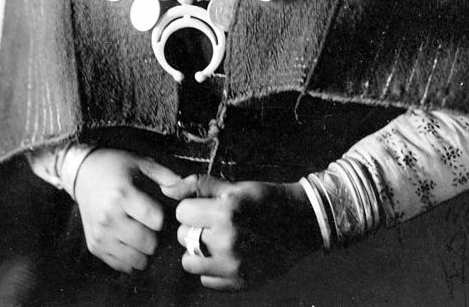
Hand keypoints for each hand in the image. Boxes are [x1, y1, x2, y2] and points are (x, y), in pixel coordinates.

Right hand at [74, 148, 180, 272]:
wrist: (83, 173)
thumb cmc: (115, 166)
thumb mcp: (140, 162)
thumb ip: (165, 176)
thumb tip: (187, 186)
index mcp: (122, 195)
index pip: (156, 220)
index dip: (163, 217)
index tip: (160, 211)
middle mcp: (109, 217)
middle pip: (147, 243)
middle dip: (156, 236)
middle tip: (152, 226)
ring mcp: (100, 234)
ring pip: (135, 259)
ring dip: (144, 250)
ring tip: (142, 234)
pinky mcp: (94, 246)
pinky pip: (120, 265)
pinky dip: (130, 258)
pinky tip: (130, 242)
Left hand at [162, 174, 320, 290]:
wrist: (301, 223)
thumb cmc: (266, 199)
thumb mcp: (235, 187)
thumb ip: (199, 186)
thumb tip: (166, 189)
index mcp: (227, 212)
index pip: (182, 212)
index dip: (192, 207)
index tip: (205, 207)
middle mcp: (228, 241)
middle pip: (183, 237)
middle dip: (194, 228)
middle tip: (213, 223)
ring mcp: (234, 266)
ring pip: (189, 262)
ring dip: (198, 251)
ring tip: (217, 240)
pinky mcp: (239, 283)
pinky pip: (206, 280)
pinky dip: (212, 269)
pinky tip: (227, 255)